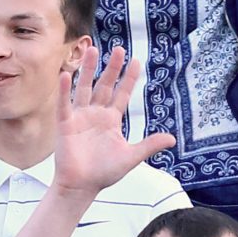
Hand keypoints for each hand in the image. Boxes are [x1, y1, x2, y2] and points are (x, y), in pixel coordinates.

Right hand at [52, 45, 172, 199]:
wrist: (82, 187)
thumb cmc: (103, 173)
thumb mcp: (131, 157)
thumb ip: (149, 145)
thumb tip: (172, 139)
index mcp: (111, 120)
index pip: (122, 94)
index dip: (128, 78)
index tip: (136, 61)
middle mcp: (96, 114)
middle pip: (104, 85)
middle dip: (112, 68)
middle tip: (119, 49)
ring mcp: (80, 117)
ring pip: (84, 88)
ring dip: (87, 70)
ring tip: (92, 50)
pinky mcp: (65, 124)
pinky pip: (65, 104)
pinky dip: (65, 90)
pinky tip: (66, 75)